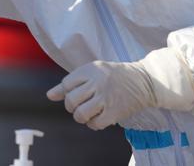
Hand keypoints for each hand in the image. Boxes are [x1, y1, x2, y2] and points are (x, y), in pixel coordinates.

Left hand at [46, 49, 193, 129]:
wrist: (144, 81)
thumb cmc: (113, 76)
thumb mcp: (92, 72)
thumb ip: (70, 83)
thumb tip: (49, 95)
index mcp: (90, 70)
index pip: (66, 84)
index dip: (66, 92)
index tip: (74, 93)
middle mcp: (97, 83)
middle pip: (71, 100)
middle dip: (70, 106)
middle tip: (78, 106)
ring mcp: (106, 98)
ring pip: (81, 114)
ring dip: (80, 117)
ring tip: (86, 113)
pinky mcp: (115, 111)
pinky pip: (95, 124)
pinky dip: (92, 124)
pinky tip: (97, 119)